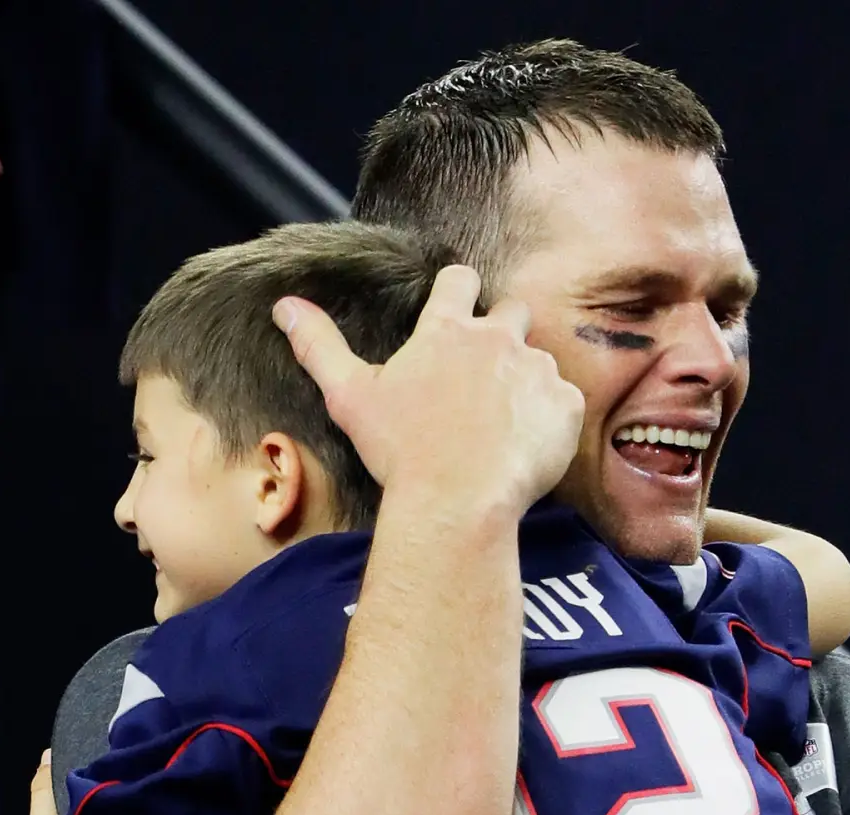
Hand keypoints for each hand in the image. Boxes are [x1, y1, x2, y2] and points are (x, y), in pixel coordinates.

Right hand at [273, 265, 583, 519]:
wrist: (458, 502)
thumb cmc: (401, 453)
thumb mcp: (349, 397)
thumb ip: (319, 346)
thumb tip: (283, 306)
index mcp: (445, 330)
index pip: (459, 278)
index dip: (459, 292)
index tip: (456, 315)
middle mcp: (496, 338)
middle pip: (512, 311)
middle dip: (502, 335)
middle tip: (483, 382)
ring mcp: (536, 370)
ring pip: (538, 362)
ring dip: (525, 384)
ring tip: (502, 428)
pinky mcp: (566, 405)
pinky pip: (564, 402)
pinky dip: (550, 421)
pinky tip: (526, 448)